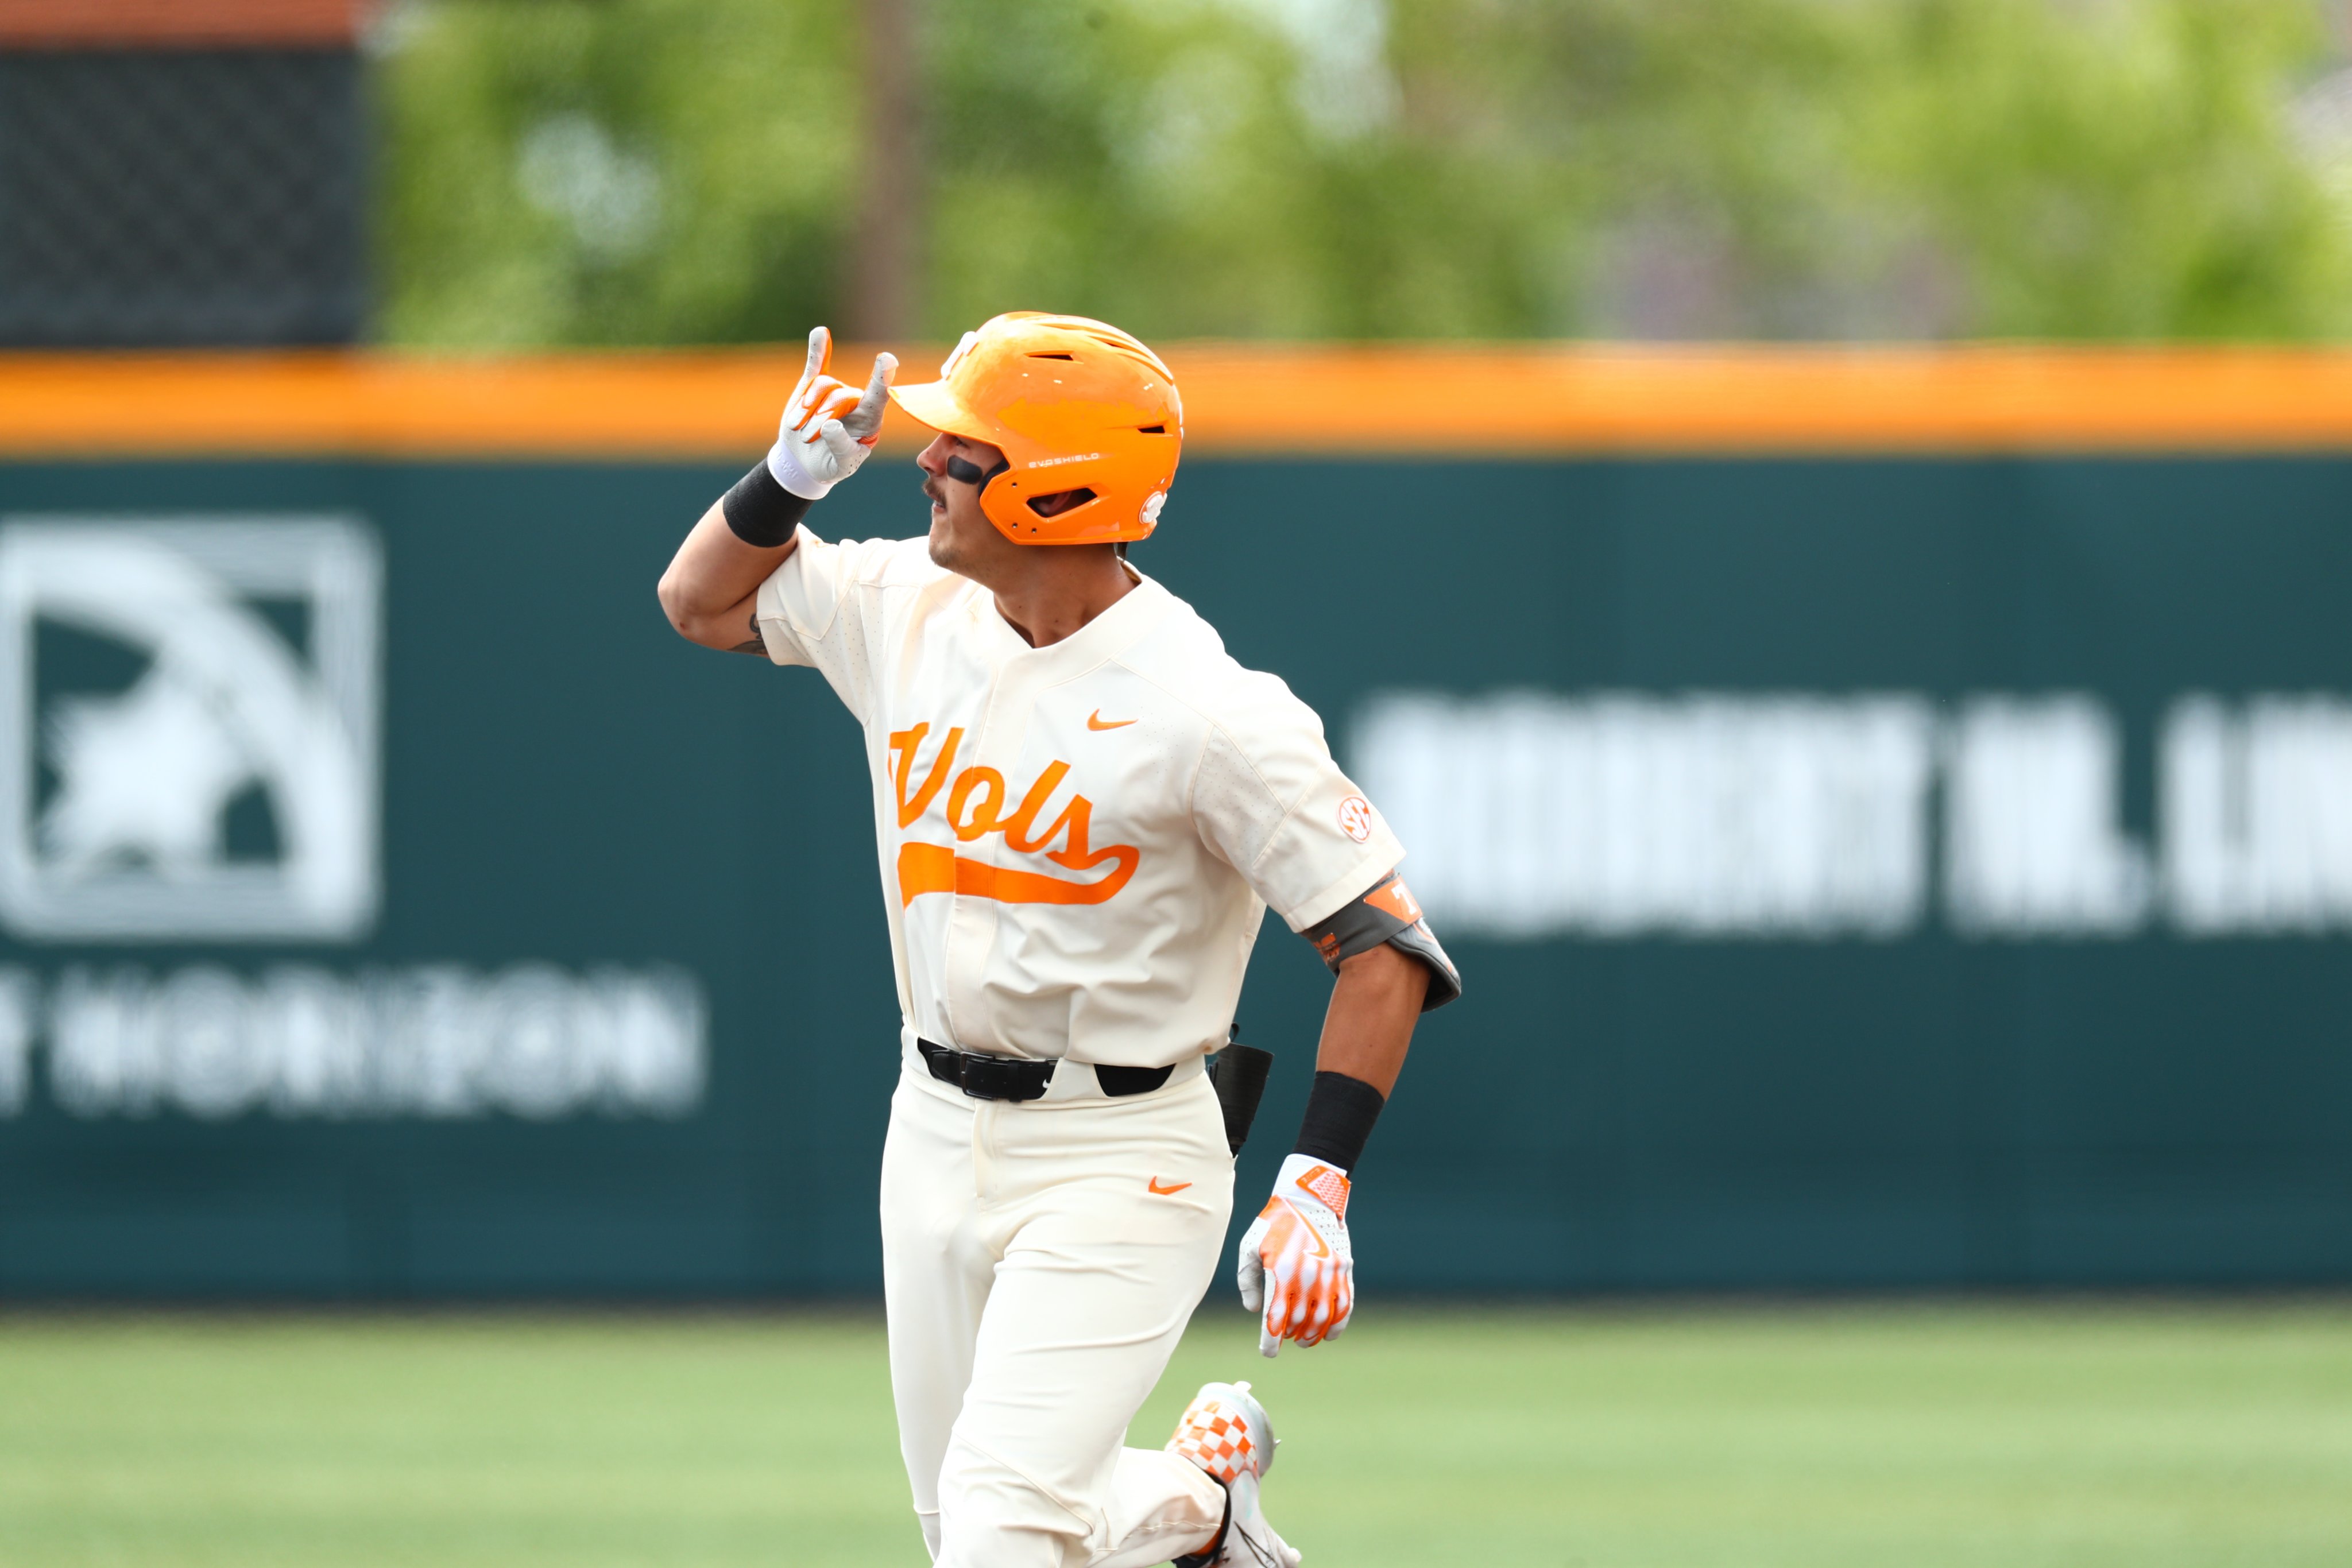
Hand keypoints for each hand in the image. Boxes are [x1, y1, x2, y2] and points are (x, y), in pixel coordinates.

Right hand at [767, 326, 895, 499]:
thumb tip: (830, 424)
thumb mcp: (840, 466)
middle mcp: (856, 402)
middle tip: (808, 437)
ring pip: (822, 385)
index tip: (888, 359)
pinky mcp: (813, 387)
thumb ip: (840, 447)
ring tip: (798, 428)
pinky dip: (818, 349)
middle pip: (840, 394)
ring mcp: (835, 392)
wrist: (805, 462)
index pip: (878, 397)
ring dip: (807, 406)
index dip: (882, 379)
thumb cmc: (831, 465)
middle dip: (821, 416)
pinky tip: (820, 332)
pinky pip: (817, 365)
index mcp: (870, 421)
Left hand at [1236, 1153, 1353, 1357]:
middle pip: (1298, 1321)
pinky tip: (1329, 1334)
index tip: (1268, 1353)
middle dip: (1289, 1335)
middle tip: (1283, 1336)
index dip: (1270, 1341)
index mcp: (1280, 1271)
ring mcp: (1329, 1274)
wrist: (1308, 1198)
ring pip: (1323, 1319)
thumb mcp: (1250, 1247)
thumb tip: (1254, 1310)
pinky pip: (1344, 1306)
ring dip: (1312, 1335)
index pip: (1275, 1318)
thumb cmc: (1273, 1224)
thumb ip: (1248, 1281)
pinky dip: (1337, 1325)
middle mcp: (1307, 1276)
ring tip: (1303, 1340)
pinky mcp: (1344, 1270)